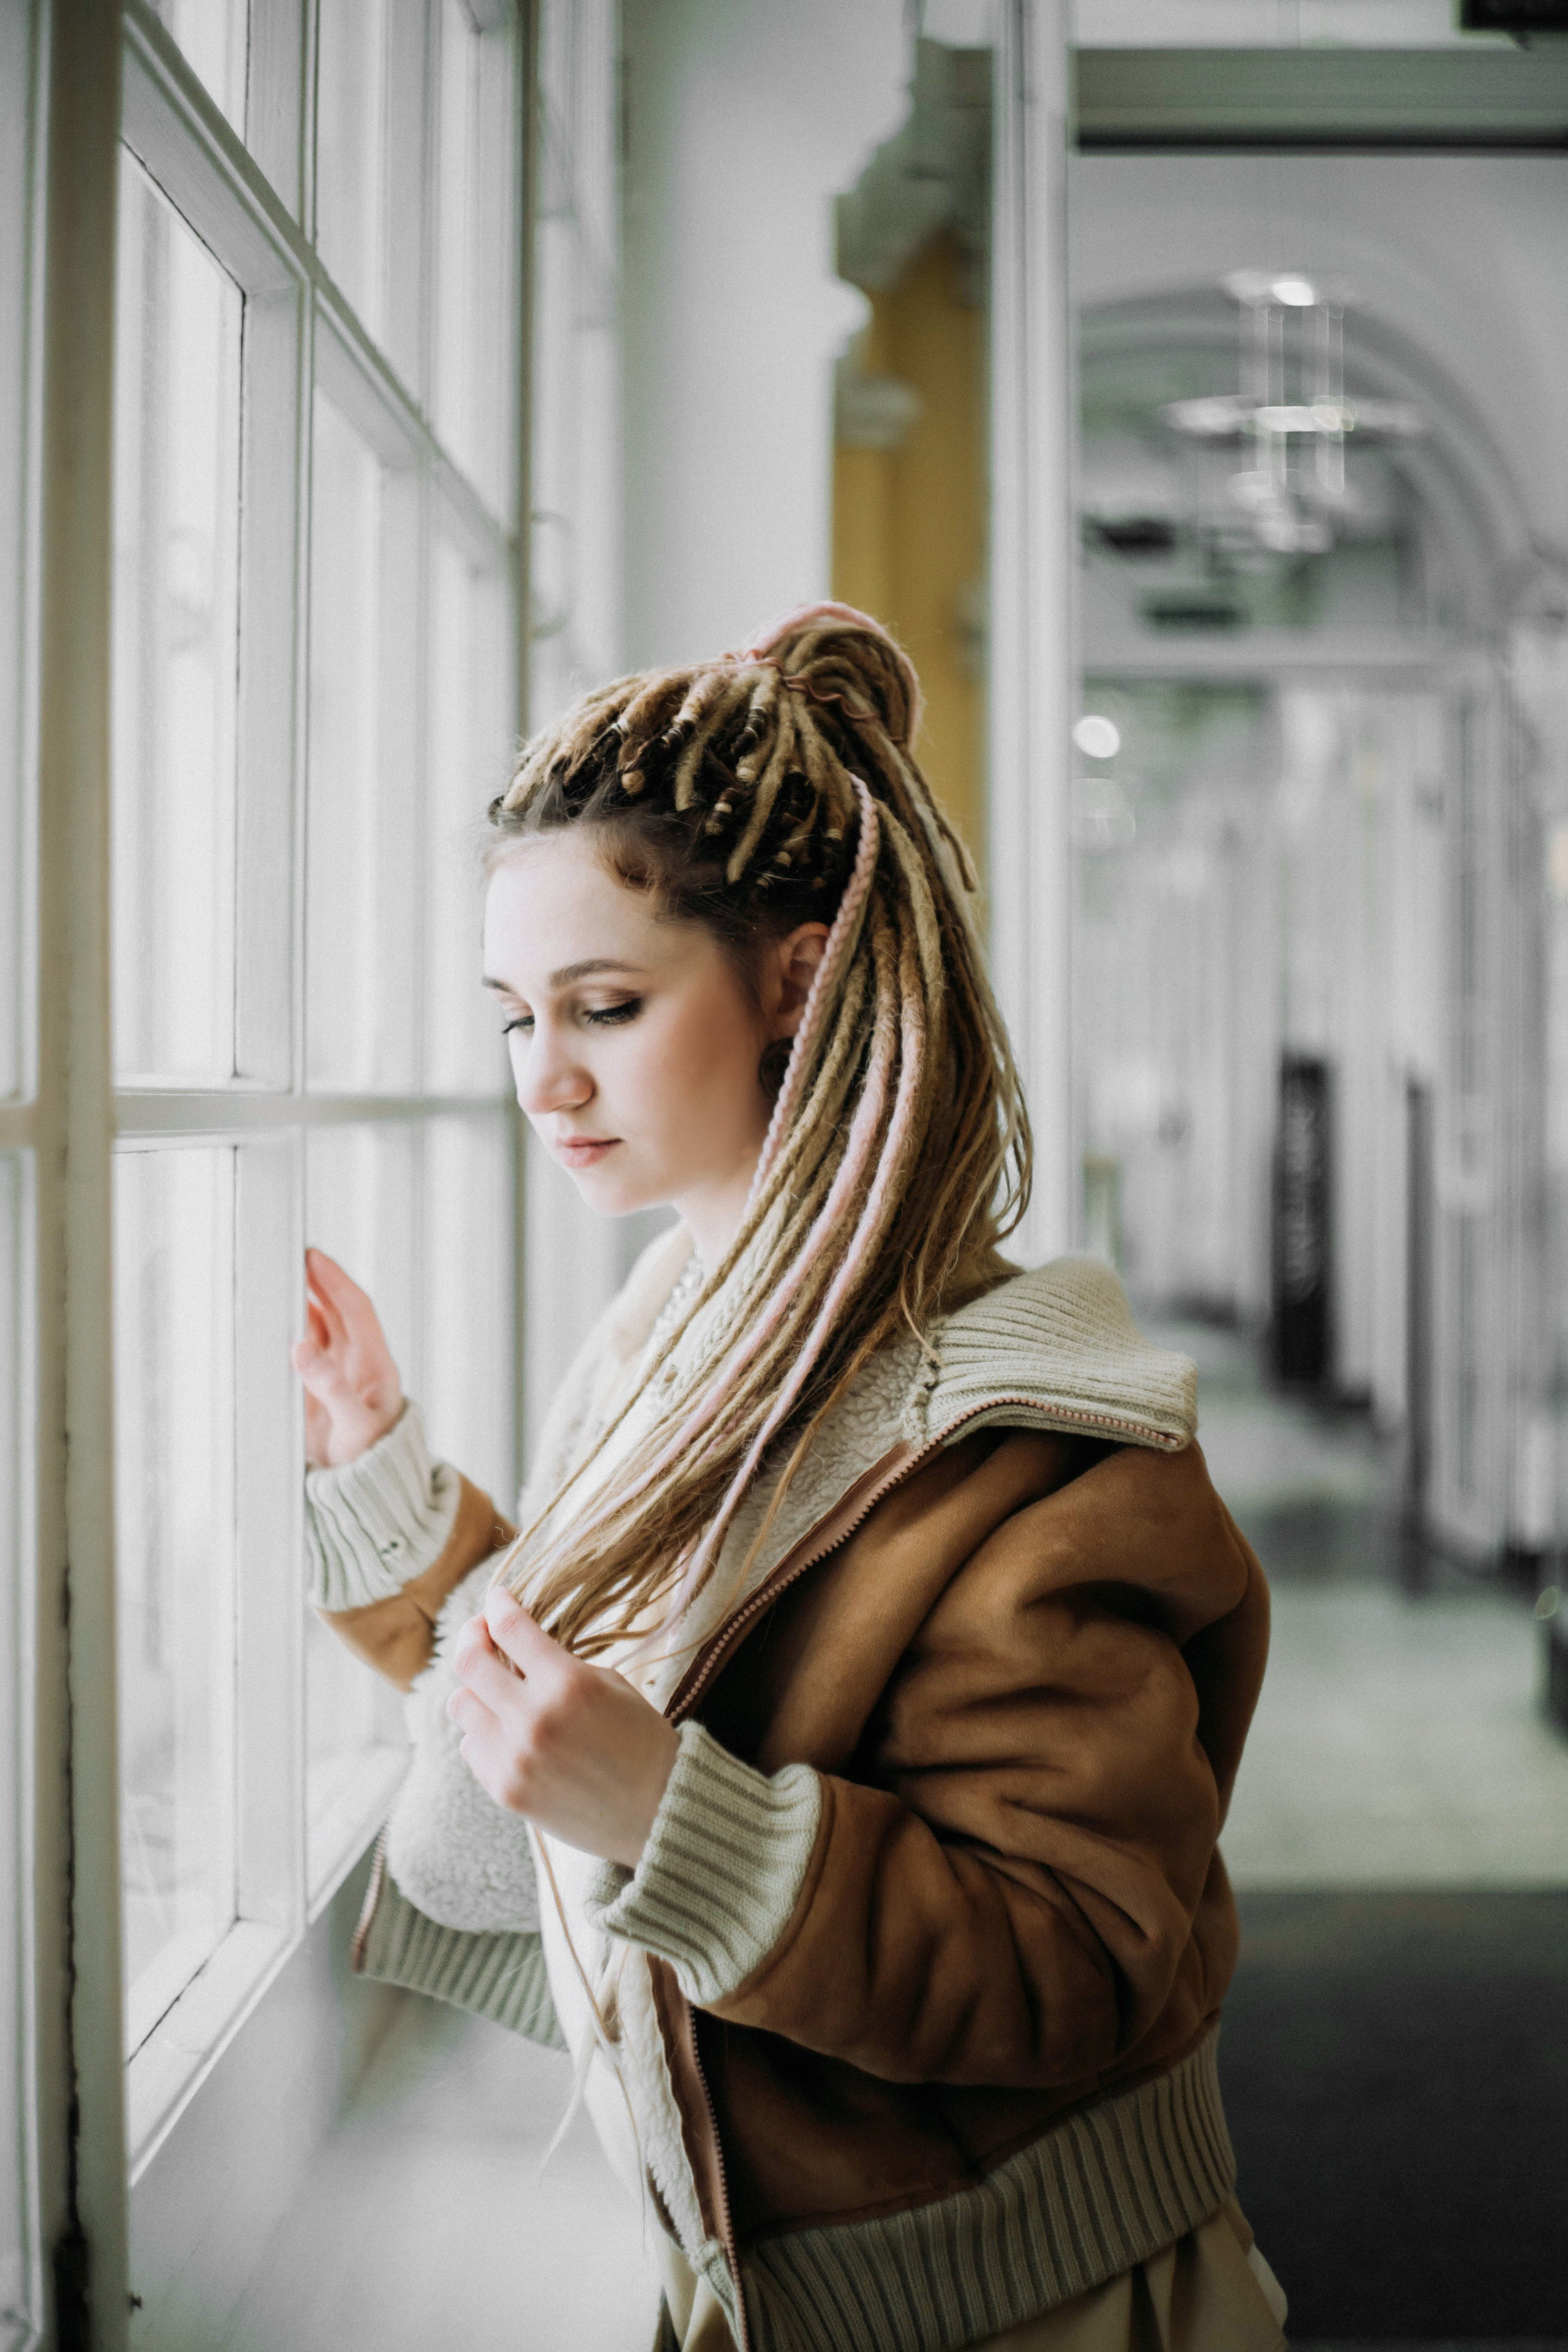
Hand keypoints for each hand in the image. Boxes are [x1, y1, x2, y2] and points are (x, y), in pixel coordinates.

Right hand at [291, 1247, 404, 1468]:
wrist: (365, 1495)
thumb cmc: (369, 1461)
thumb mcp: (354, 1426)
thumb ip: (330, 1387)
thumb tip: (301, 1347)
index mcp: (375, 1365)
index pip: (356, 1310)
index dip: (335, 1281)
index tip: (313, 1257)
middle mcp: (358, 1365)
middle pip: (337, 1312)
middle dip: (317, 1283)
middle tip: (290, 1257)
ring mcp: (338, 1377)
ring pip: (320, 1329)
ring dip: (303, 1305)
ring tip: (279, 1282)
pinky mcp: (318, 1392)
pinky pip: (304, 1353)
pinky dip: (290, 1335)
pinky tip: (273, 1324)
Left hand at [447, 1590, 679, 1868]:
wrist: (660, 1813)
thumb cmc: (643, 1741)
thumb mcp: (611, 1685)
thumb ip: (559, 1664)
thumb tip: (514, 1646)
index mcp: (568, 1684)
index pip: (510, 1628)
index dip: (497, 1605)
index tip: (496, 1599)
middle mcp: (534, 1720)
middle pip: (468, 1662)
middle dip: (472, 1637)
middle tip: (482, 1633)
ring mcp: (514, 1759)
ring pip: (459, 1704)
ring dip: (475, 1689)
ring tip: (496, 1688)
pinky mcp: (505, 1791)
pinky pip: (471, 1747)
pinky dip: (483, 1732)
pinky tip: (507, 1730)